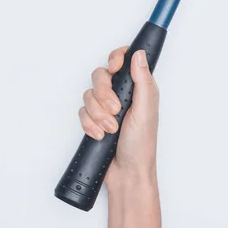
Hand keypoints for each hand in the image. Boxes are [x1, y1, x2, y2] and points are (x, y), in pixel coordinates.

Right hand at [79, 47, 159, 185]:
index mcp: (138, 88)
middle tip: (115, 109)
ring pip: (89, 94)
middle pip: (101, 75)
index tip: (114, 69)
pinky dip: (89, 124)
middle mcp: (122, 94)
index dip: (116, 59)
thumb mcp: (145, 110)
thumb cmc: (142, 145)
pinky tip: (100, 135)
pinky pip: (82, 111)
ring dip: (97, 113)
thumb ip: (142, 81)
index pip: (124, 60)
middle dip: (103, 93)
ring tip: (110, 129)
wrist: (126, 174)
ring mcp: (106, 107)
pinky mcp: (94, 119)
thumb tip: (140, 54)